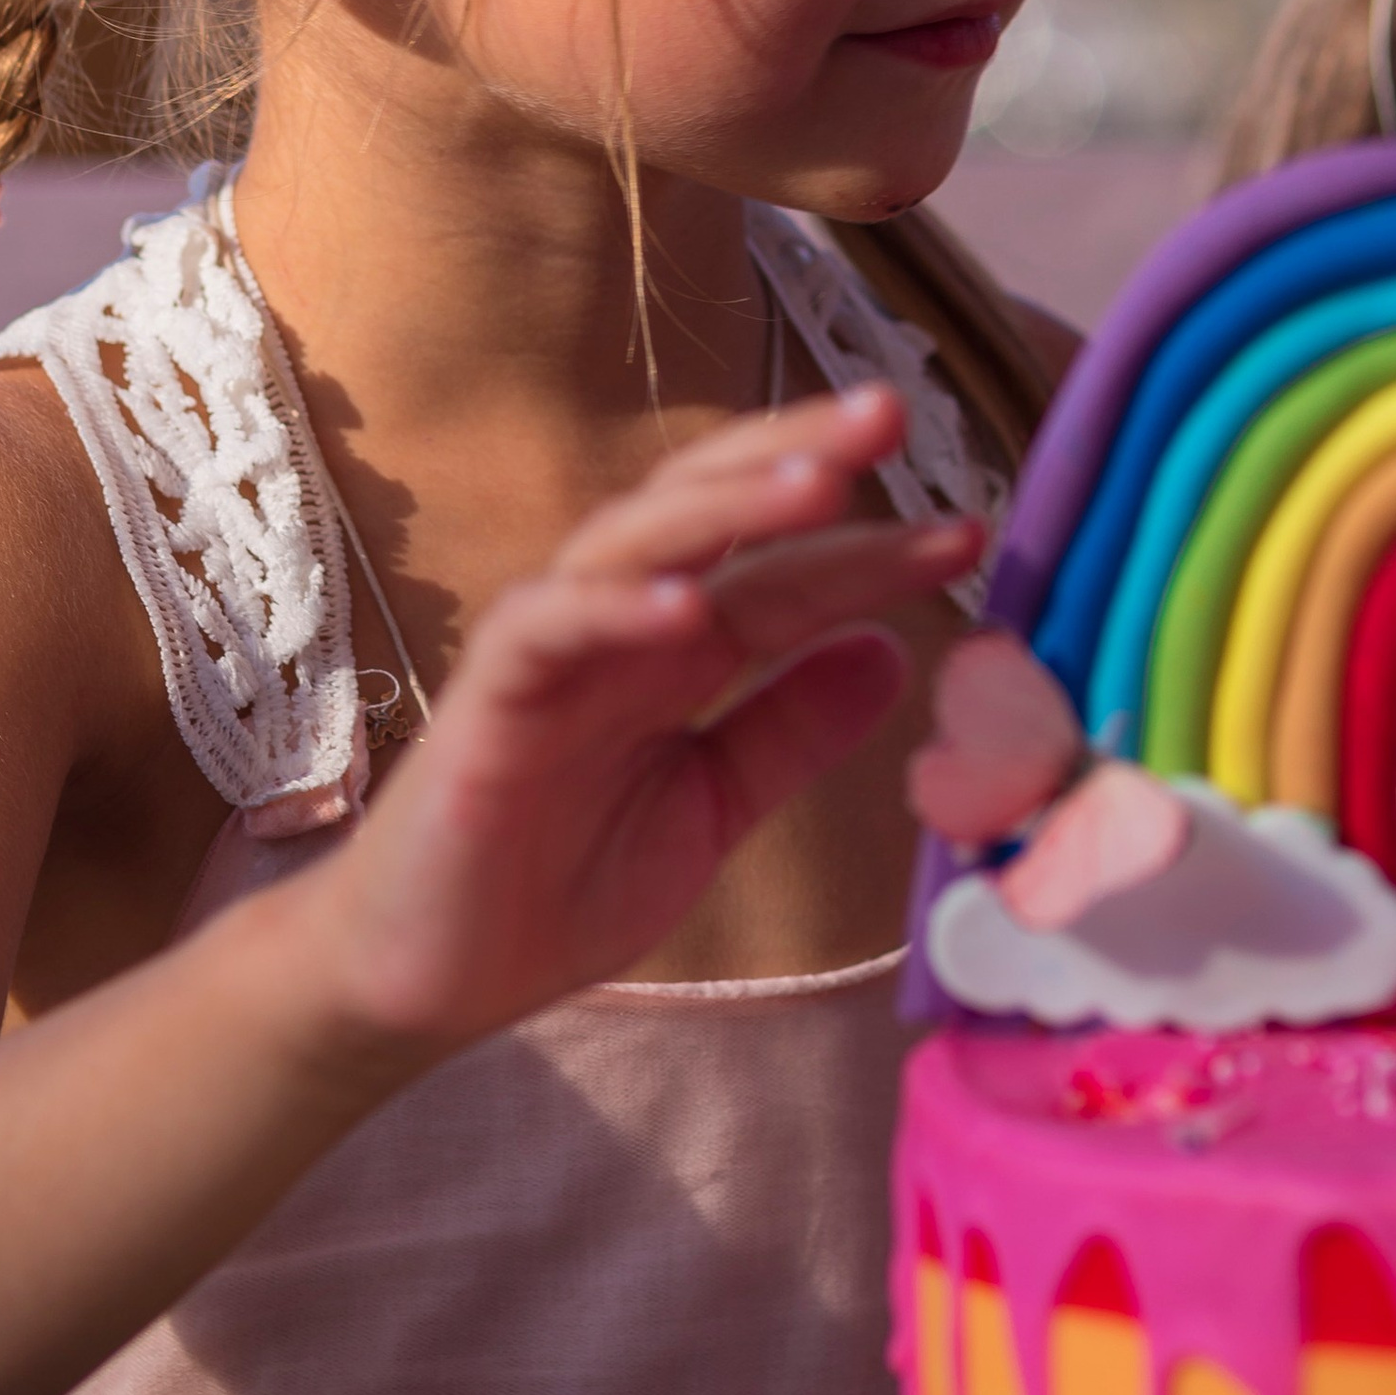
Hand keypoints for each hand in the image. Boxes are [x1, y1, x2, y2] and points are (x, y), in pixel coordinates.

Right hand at [305, 384, 977, 1063]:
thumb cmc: (553, 886)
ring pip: (634, 540)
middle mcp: (616, 625)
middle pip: (710, 507)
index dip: (874, 548)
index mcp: (676, 647)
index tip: (969, 531)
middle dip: (798, 452)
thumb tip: (896, 654)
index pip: (787, 572)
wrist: (426, 983)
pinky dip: (612, 609)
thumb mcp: (711, 808)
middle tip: (893, 411)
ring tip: (817, 481)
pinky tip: (683, 606)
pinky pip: (546, 632)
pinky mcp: (484, 703)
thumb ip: (790, 732)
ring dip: (724, 505)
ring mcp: (547, 652)